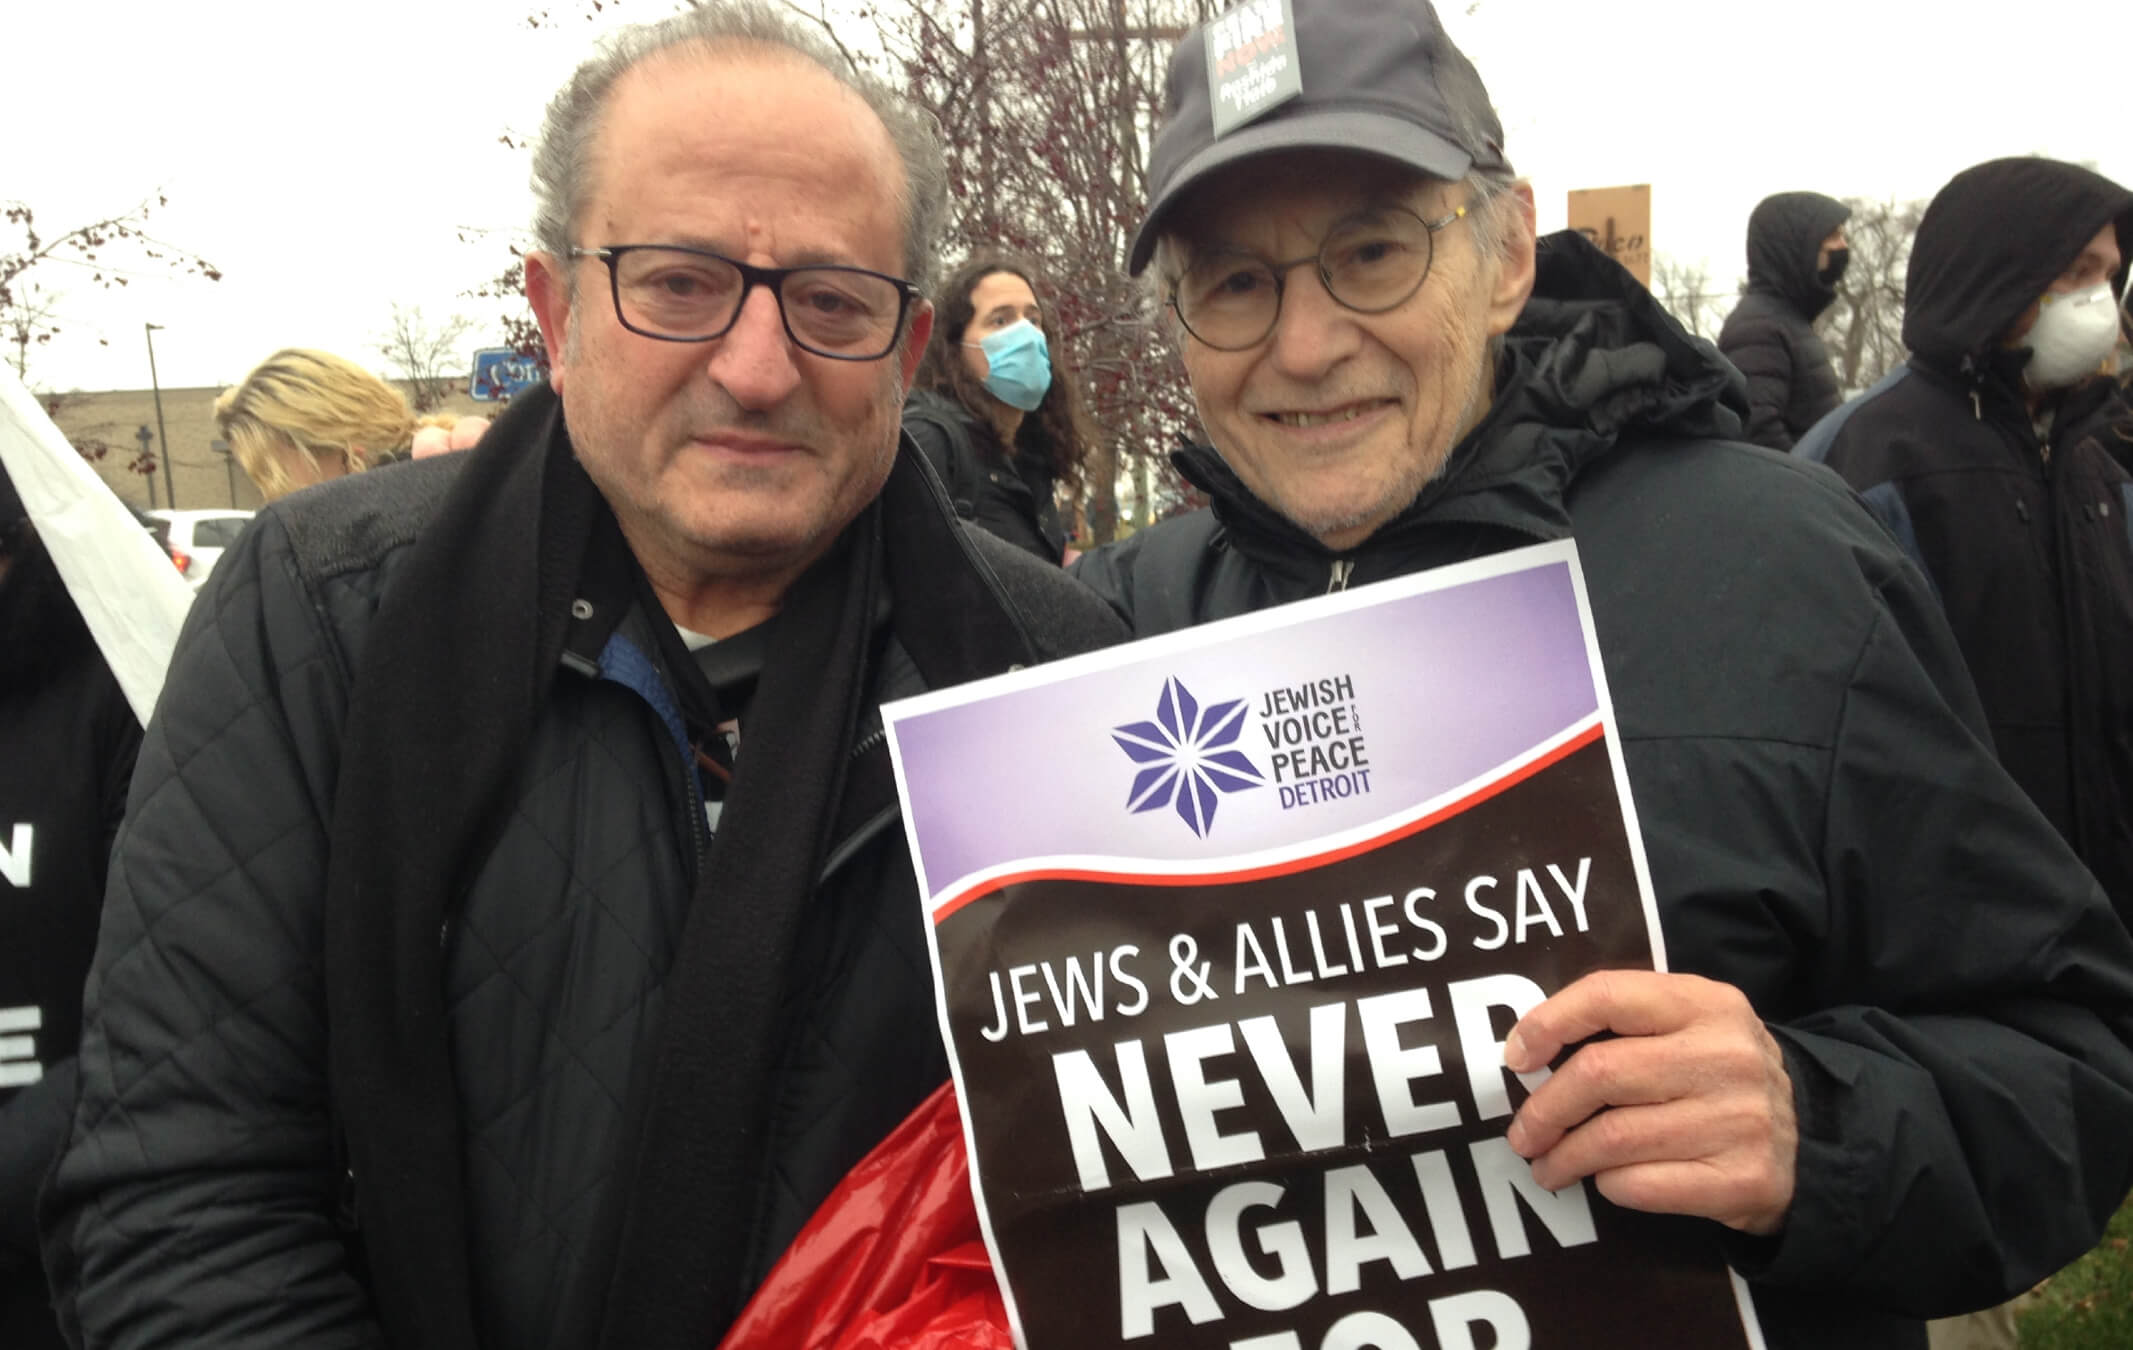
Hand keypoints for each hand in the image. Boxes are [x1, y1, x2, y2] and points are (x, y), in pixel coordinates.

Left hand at [1503, 969, 1796, 1235]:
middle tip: (1523, 1133)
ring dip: (1564, 1156)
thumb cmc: (1721, 1078)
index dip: (1548, 1023)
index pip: (1607, 995)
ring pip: (1612, 1137)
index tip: (1516, 1058)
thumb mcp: (1692, 1026)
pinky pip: (1641, 1185)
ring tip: (1547, 1166)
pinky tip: (1603, 1182)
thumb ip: (1625, 1023)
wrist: (1812, 1143)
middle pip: (1599, 1074)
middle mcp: (1725, 1056)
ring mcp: (1738, 1120)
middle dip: (1544, 1109)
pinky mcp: (1741, 1180)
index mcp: (1706, 1003)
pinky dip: (1608, 1185)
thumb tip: (1527, 1050)